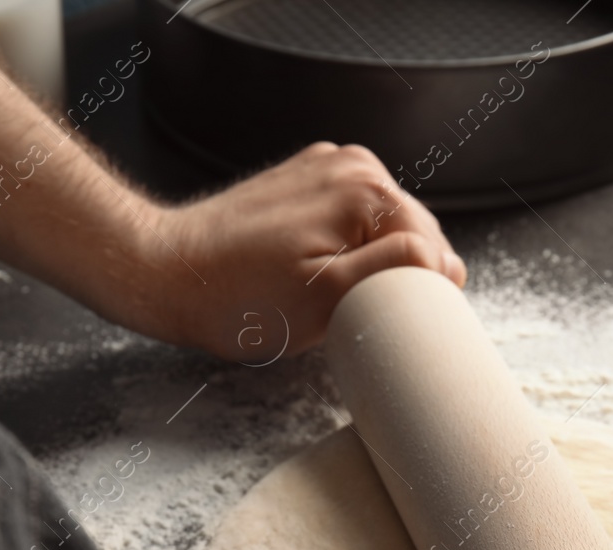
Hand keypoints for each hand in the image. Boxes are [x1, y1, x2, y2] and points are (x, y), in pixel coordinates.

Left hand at [136, 143, 467, 359]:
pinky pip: (352, 218)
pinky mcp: (305, 180)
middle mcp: (352, 164)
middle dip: (397, 275)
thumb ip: (395, 272)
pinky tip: (316, 270)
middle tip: (356, 314)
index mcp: (365, 188)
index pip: (433, 247)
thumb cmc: (238, 298)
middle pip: (412, 232)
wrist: (166, 272)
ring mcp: (326, 167)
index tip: (389, 323)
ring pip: (383, 227)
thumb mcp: (328, 298)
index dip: (421, 294)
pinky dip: (347, 247)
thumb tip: (447, 262)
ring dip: (372, 262)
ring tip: (331, 293)